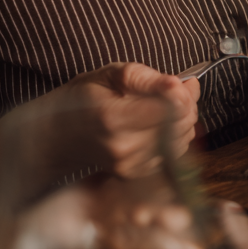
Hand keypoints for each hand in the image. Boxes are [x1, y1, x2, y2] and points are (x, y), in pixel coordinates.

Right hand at [44, 63, 199, 179]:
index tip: (178, 81)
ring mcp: (129, 165)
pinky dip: (176, 134)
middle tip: (175, 89)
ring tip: (166, 104)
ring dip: (184, 118)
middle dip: (187, 103)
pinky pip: (174, 151)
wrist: (60, 134)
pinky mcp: (136, 174)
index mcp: (114, 118)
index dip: (182, 92)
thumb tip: (180, 84)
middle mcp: (123, 147)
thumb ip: (147, 78)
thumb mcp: (111, 74)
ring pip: (182, 138)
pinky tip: (162, 122)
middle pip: (181, 124)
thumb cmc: (85, 98)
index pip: (171, 109)